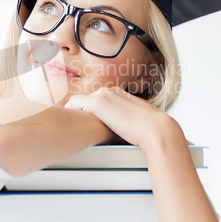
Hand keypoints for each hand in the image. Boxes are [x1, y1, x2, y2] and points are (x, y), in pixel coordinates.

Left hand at [64, 86, 182, 153]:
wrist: (155, 129)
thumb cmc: (149, 128)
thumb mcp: (134, 119)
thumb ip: (122, 119)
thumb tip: (120, 130)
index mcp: (117, 93)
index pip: (94, 99)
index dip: (85, 110)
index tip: (79, 120)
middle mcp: (108, 91)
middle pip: (83, 99)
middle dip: (75, 112)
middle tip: (68, 124)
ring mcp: (102, 95)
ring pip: (76, 102)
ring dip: (71, 113)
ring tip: (65, 125)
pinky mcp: (97, 103)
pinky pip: (73, 104)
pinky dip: (68, 112)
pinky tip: (66, 123)